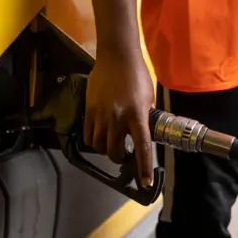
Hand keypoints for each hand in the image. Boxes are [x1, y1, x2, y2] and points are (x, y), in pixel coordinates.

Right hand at [84, 48, 154, 186]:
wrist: (117, 56)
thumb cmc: (138, 75)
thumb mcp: (149, 97)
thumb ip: (145, 116)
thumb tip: (143, 131)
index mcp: (137, 115)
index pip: (142, 147)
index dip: (143, 167)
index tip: (145, 180)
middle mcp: (118, 118)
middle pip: (113, 151)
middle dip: (119, 158)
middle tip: (124, 154)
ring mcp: (101, 114)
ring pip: (98, 145)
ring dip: (106, 150)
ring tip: (111, 144)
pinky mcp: (89, 109)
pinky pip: (88, 134)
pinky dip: (94, 140)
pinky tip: (100, 135)